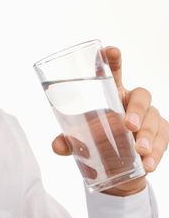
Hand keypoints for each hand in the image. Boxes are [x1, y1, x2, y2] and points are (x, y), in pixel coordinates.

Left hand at [51, 46, 168, 195]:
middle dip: (137, 108)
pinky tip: (148, 163)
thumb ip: (67, 141)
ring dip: (148, 134)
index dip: (113, 59)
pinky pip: (164, 139)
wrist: (115, 166)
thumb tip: (58, 146)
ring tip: (139, 150)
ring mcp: (149, 117)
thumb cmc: (96, 140)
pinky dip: (156, 152)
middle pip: (142, 94)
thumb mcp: (79, 140)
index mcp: (110, 94)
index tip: (110, 51)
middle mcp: (131, 101)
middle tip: (127, 125)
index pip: (113, 72)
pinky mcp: (161, 134)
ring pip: (154, 118)